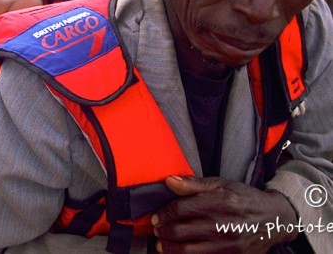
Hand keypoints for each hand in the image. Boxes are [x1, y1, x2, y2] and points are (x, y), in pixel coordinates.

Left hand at [151, 176, 298, 252]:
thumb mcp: (220, 184)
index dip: (163, 214)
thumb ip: (193, 184)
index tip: (154, 216)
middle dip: (163, 232)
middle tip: (156, 230)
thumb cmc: (243, 197)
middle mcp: (221, 224)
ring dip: (170, 249)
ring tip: (162, 245)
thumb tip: (168, 180)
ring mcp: (227, 244)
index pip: (180, 209)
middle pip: (181, 231)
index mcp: (217, 202)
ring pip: (189, 251)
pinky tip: (180, 253)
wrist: (274, 219)